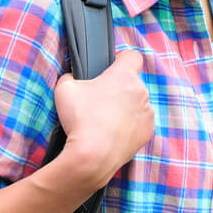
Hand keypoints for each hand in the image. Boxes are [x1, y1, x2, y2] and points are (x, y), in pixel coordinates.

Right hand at [53, 50, 154, 188]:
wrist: (93, 156)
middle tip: (99, 101)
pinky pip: (140, 123)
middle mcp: (141, 91)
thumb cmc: (80, 119)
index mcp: (124, 76)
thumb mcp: (64, 89)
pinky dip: (130, 126)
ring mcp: (147, 112)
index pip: (132, 56)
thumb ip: (70, 77)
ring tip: (105, 121)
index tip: (111, 69)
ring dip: (125, 108)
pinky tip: (113, 134)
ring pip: (137, 103)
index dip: (121, 60)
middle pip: (132, 83)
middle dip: (118, 88)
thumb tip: (72, 77)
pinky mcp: (148, 131)